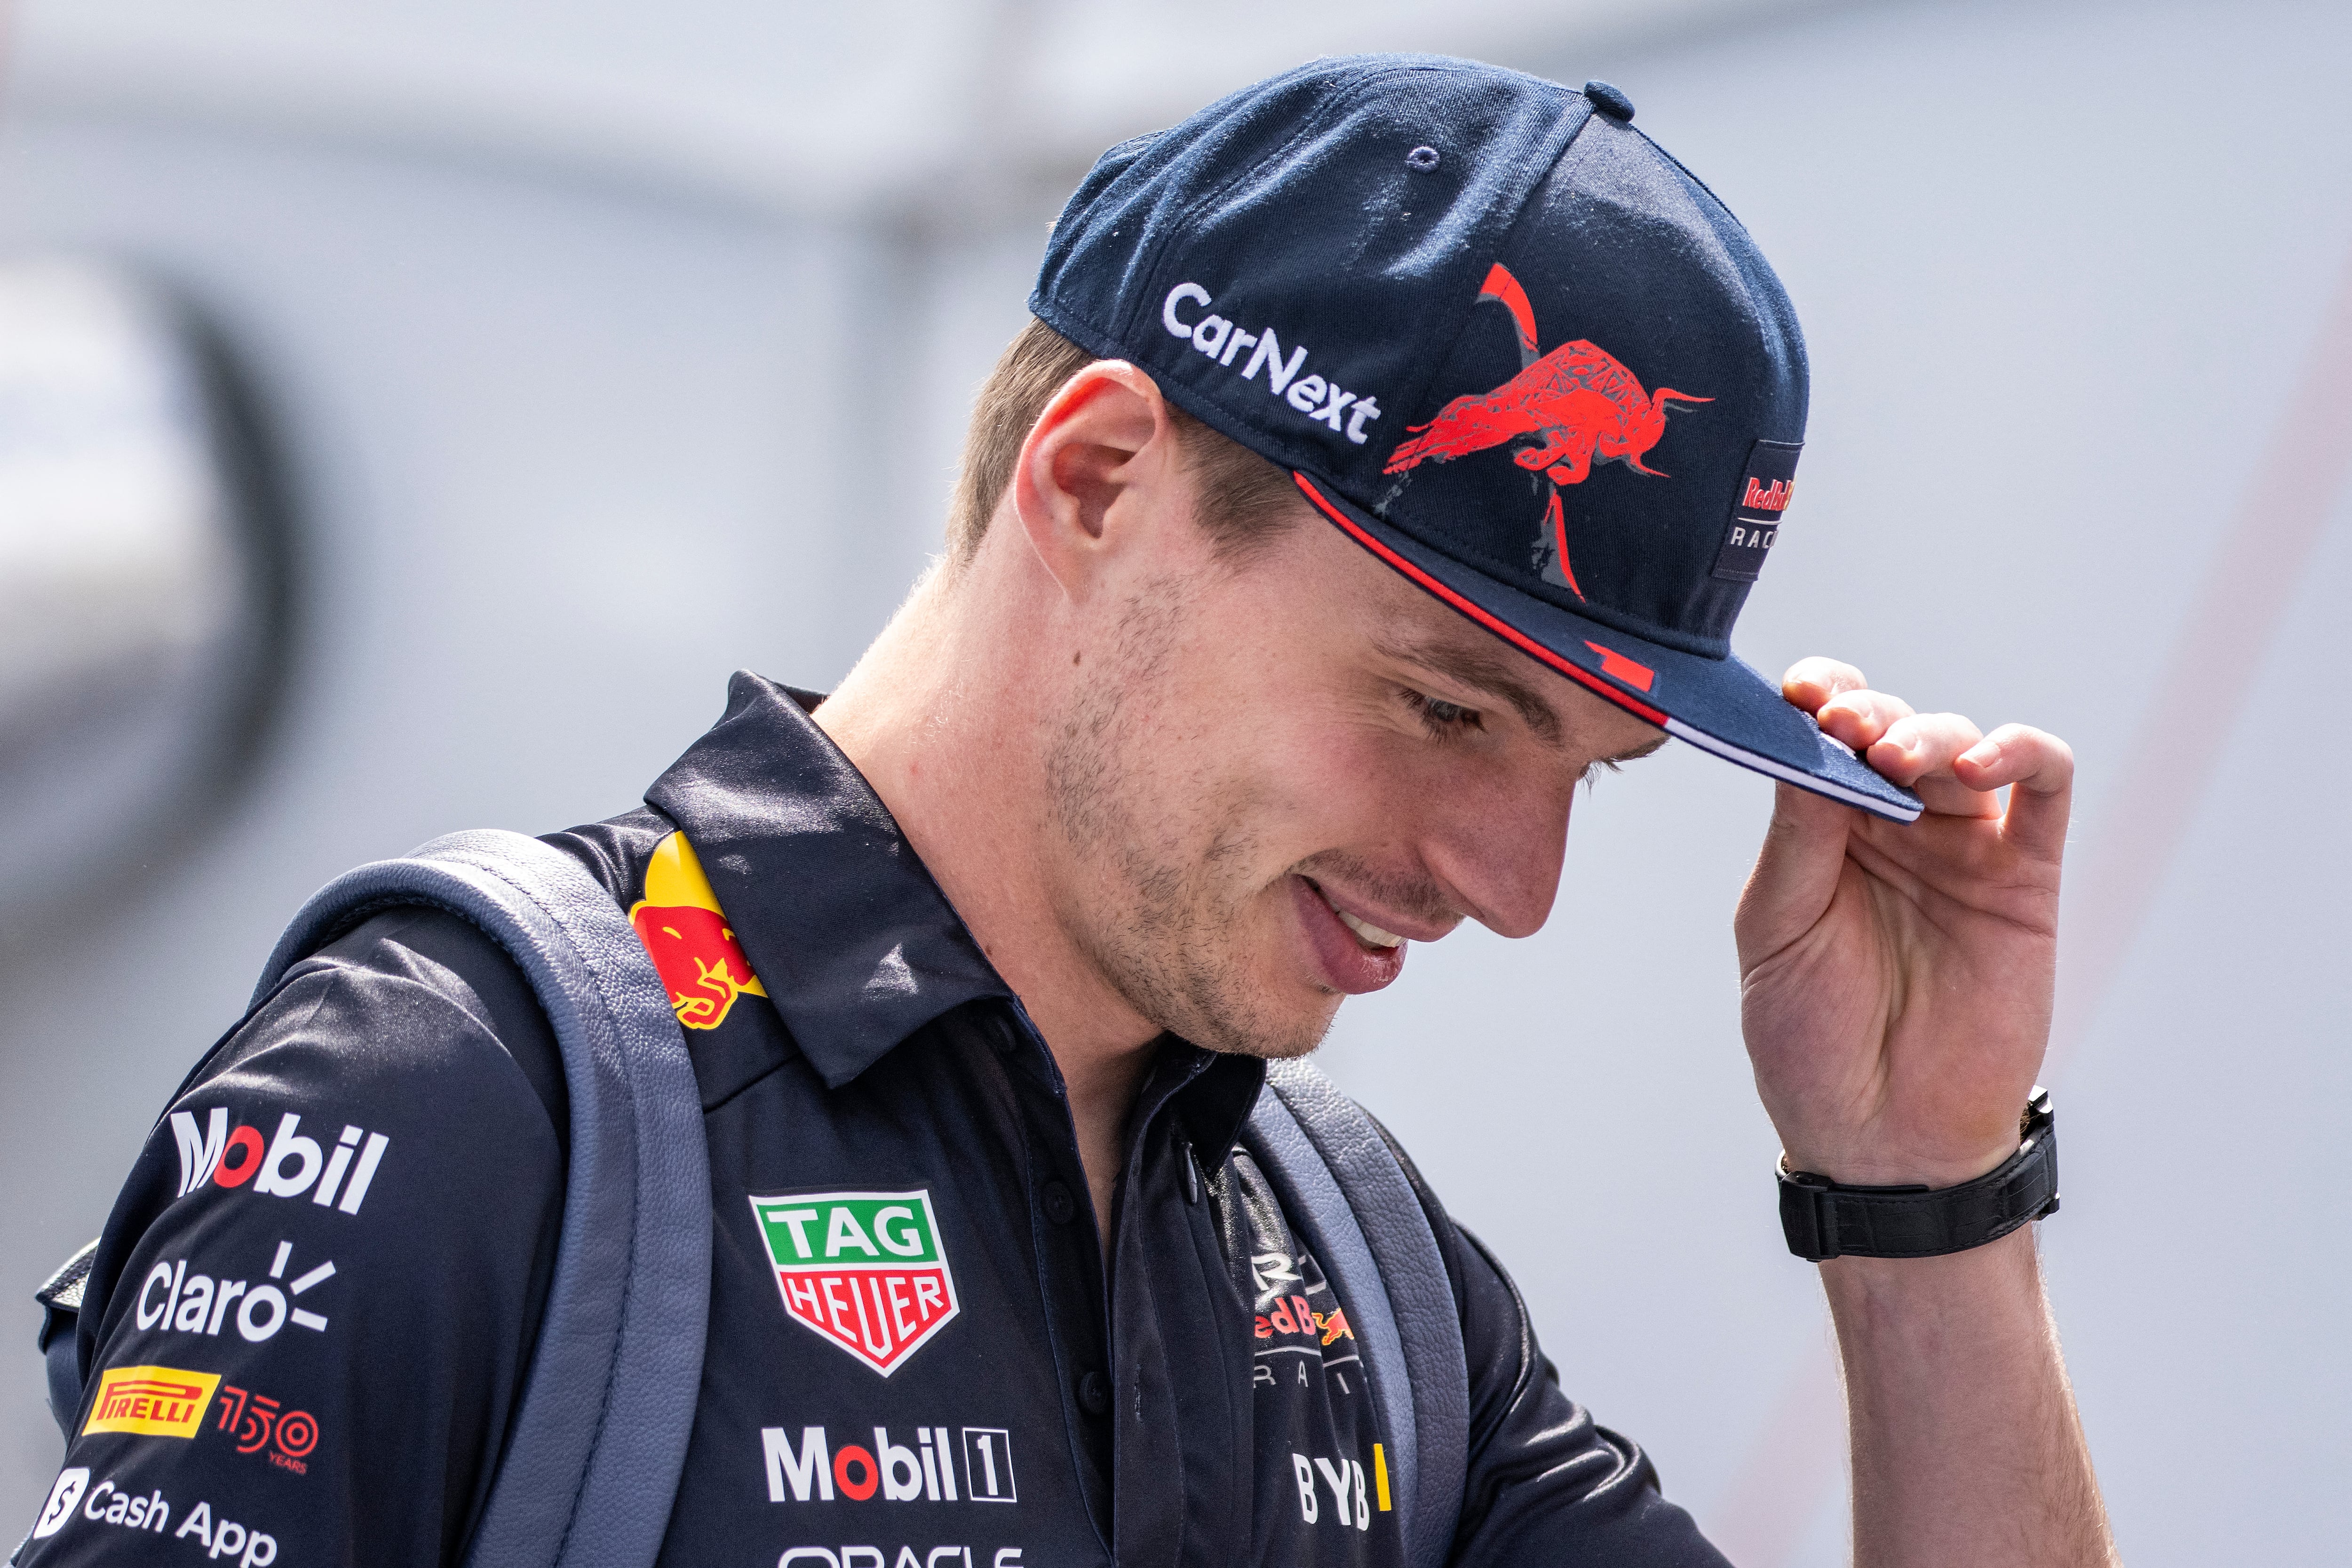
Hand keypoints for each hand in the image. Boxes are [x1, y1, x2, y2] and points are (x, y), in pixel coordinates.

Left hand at [1735, 658, 2073, 1187]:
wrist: (1880, 1138)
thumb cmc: (1813, 1041)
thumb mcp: (1776, 931)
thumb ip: (1797, 839)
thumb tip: (1806, 744)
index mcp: (1823, 832)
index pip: (1825, 737)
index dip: (1819, 698)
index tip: (1800, 693)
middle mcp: (1893, 829)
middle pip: (1894, 728)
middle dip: (1869, 715)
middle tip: (1846, 729)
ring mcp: (1961, 849)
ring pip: (1963, 746)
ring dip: (1930, 730)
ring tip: (1895, 756)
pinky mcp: (2025, 880)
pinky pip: (2044, 790)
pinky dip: (2022, 753)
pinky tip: (1981, 762)